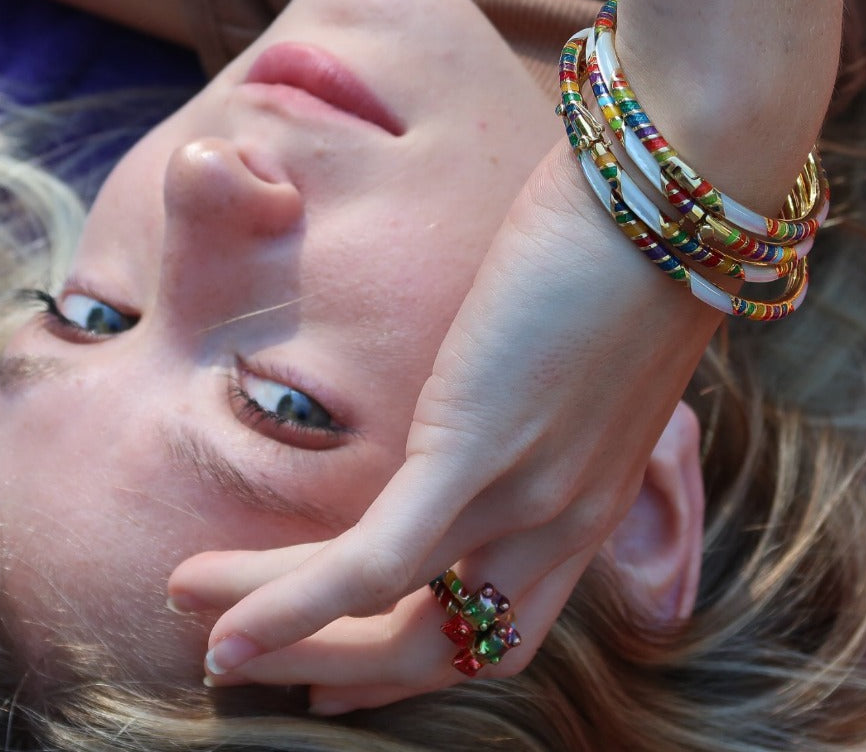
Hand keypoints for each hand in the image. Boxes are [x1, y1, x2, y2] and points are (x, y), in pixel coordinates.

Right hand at [169, 137, 719, 712]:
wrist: (670, 195)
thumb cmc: (623, 245)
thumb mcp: (586, 348)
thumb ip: (544, 394)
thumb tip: (492, 377)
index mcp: (587, 504)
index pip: (496, 626)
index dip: (410, 657)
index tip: (338, 670)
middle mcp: (562, 524)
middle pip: (445, 648)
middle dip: (341, 666)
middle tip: (249, 663)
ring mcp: (524, 497)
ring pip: (394, 614)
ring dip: (284, 629)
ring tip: (194, 621)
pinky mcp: (480, 454)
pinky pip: (375, 562)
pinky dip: (292, 600)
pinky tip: (225, 609)